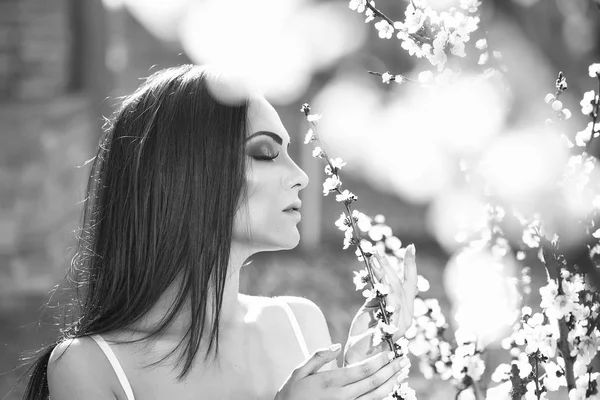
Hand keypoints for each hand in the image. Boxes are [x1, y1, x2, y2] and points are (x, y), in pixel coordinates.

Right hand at [275, 345, 409, 399]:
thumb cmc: (291, 394)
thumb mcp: (299, 371)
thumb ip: (318, 356)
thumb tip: (337, 345)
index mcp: (332, 381)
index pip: (363, 369)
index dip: (380, 361)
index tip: (390, 352)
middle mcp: (342, 396)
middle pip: (374, 382)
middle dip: (391, 370)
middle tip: (403, 360)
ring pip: (375, 397)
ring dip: (391, 384)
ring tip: (401, 374)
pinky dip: (381, 399)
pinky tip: (389, 391)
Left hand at [344, 244, 417, 364]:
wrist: (357, 358)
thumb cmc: (364, 334)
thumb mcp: (371, 309)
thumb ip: (379, 294)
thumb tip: (378, 274)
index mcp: (404, 309)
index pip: (409, 283)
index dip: (410, 265)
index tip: (411, 247)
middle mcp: (407, 316)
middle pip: (400, 285)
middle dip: (388, 266)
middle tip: (376, 252)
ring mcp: (402, 324)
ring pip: (395, 293)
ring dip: (383, 274)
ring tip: (373, 261)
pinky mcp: (393, 331)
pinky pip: (389, 306)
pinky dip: (383, 291)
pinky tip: (377, 279)